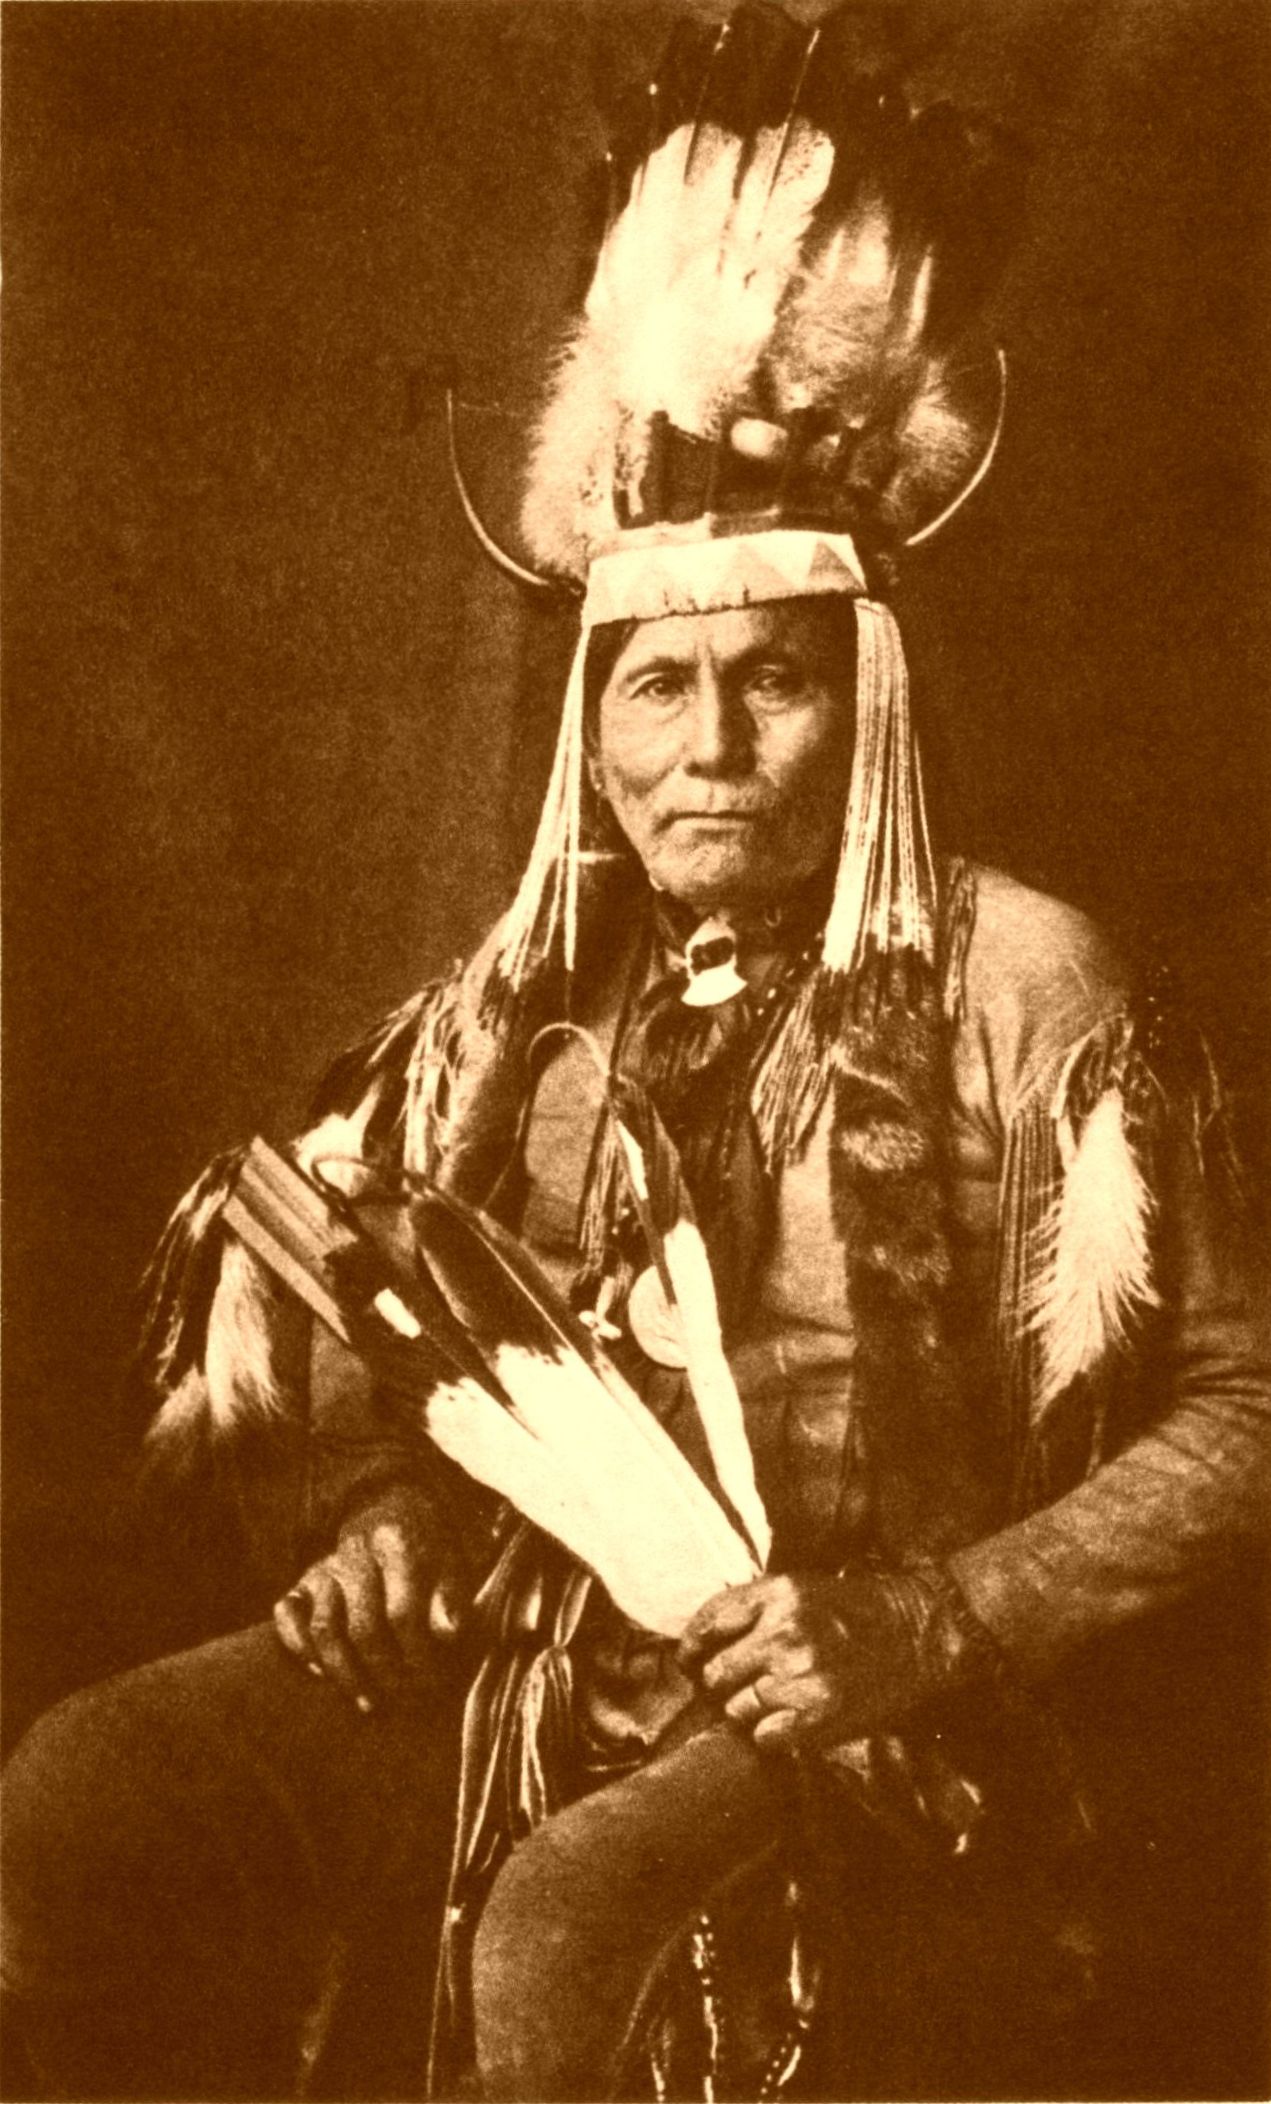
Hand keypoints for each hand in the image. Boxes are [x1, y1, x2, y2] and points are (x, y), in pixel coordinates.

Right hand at [273, 1483, 466, 1711]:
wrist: (394, 1512)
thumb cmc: (427, 1550)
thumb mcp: (451, 1563)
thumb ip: (451, 1597)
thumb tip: (449, 1633)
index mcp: (397, 1543)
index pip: (403, 1612)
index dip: (418, 1656)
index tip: (432, 1683)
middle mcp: (355, 1552)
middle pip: (364, 1627)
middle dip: (385, 1673)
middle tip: (404, 1700)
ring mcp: (324, 1567)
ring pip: (324, 1628)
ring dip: (345, 1674)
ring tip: (369, 1703)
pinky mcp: (302, 1581)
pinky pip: (287, 1615)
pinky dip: (300, 1647)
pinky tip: (322, 1674)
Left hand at [677, 1567, 975, 1750]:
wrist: (919, 1633)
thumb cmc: (857, 1611)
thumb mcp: (801, 1589)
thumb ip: (753, 1610)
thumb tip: (700, 1647)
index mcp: (776, 1593)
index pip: (707, 1623)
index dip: (690, 1648)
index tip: (690, 1662)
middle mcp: (783, 1631)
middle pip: (714, 1673)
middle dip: (722, 1684)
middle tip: (745, 1686)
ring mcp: (800, 1674)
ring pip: (736, 1709)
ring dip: (750, 1712)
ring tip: (780, 1701)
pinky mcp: (818, 1714)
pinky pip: (764, 1737)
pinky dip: (773, 1735)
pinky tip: (795, 1720)